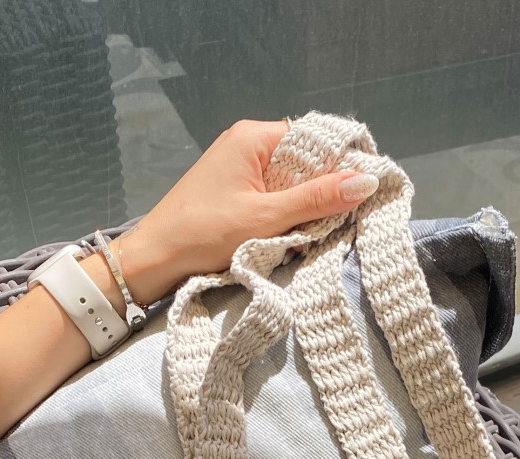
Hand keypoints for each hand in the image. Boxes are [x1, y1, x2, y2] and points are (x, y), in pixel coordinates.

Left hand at [116, 118, 378, 297]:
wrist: (153, 260)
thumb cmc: (205, 234)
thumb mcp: (266, 218)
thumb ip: (317, 199)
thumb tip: (366, 181)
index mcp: (254, 137)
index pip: (313, 139)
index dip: (340, 164)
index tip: (362, 193)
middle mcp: (247, 144)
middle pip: (303, 162)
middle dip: (321, 192)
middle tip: (336, 223)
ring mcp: (238, 169)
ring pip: (289, 184)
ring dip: (303, 210)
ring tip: (311, 236)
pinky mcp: (232, 193)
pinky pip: (272, 199)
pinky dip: (284, 218)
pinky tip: (289, 239)